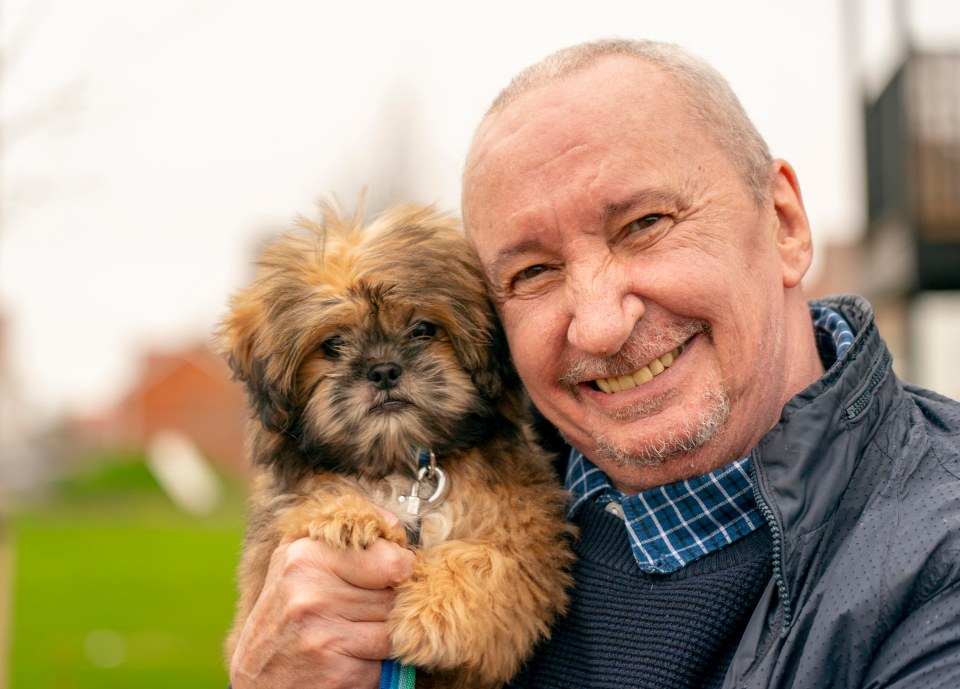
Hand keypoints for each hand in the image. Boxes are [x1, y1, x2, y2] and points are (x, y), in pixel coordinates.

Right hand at [228, 511, 415, 688]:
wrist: (256, 678)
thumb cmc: (285, 614)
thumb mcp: (298, 560)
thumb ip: (342, 534)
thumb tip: (392, 523)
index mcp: (305, 556)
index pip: (391, 560)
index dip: (398, 571)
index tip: (386, 578)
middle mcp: (311, 594)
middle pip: (394, 599)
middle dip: (385, 609)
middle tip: (357, 614)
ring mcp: (323, 636)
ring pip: (393, 633)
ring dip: (380, 639)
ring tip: (350, 636)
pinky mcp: (337, 674)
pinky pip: (383, 666)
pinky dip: (371, 667)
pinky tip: (344, 661)